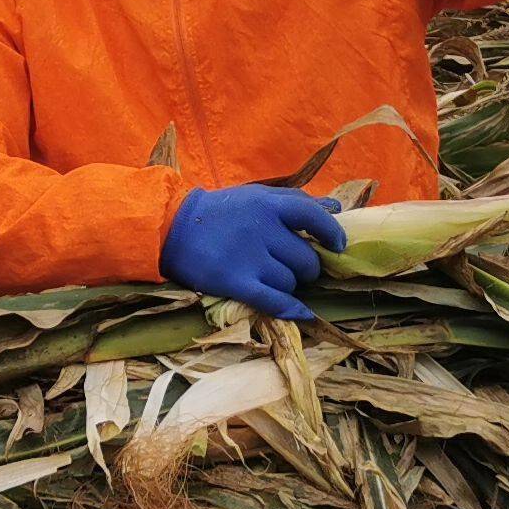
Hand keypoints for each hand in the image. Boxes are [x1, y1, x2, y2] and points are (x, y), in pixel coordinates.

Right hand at [160, 181, 346, 318]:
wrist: (172, 229)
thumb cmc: (221, 212)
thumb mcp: (257, 196)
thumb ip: (296, 201)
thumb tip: (337, 207)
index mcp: (268, 205)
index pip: (313, 216)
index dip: (331, 232)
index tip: (337, 245)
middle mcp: (261, 229)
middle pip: (305, 259)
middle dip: (305, 267)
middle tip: (293, 266)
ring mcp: (248, 257)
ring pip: (290, 282)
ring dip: (288, 285)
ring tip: (271, 278)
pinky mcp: (235, 282)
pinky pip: (274, 301)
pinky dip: (291, 309)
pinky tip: (301, 312)